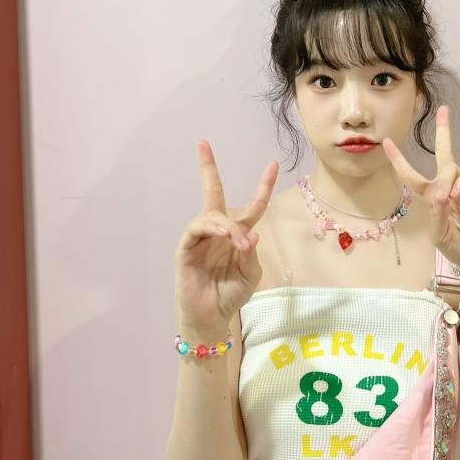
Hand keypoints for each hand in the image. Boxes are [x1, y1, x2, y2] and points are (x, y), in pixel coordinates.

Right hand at [174, 140, 278, 332]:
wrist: (211, 316)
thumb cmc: (231, 294)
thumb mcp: (251, 274)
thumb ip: (252, 253)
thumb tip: (251, 232)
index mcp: (237, 234)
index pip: (253, 205)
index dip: (263, 186)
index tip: (274, 164)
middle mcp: (218, 230)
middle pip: (213, 192)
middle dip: (207, 168)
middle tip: (202, 144)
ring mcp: (200, 237)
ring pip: (212, 215)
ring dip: (228, 226)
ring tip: (239, 243)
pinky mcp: (186, 247)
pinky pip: (197, 229)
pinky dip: (213, 229)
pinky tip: (224, 235)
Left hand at [381, 105, 459, 281]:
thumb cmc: (458, 248)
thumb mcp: (438, 234)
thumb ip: (436, 213)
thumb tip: (439, 193)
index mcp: (432, 197)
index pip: (412, 175)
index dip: (399, 160)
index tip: (387, 142)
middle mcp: (448, 188)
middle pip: (444, 154)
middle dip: (444, 132)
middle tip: (443, 110)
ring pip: (454, 168)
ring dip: (446, 178)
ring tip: (446, 198)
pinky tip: (456, 194)